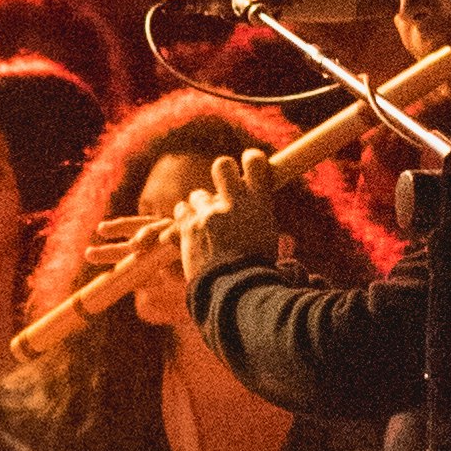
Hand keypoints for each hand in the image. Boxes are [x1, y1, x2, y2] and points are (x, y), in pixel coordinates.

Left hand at [173, 156, 279, 289]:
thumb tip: (258, 210)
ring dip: (201, 205)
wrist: (235, 291)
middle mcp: (235, 202)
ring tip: (207, 224)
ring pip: (198, 194)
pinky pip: (182, 209)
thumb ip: (258, 217)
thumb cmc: (257, 269)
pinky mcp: (189, 226)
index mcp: (260, 203)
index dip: (250, 160)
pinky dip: (186, 218)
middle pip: (221, 166)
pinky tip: (191, 229)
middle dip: (221, 172)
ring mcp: (210, 213)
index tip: (248, 163)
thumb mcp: (269, 238)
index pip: (255, 162)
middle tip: (222, 187)